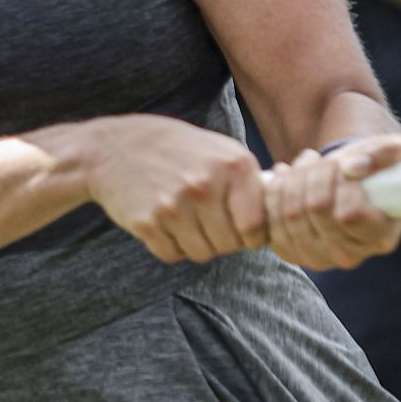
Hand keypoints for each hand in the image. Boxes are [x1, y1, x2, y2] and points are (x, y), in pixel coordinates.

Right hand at [82, 115, 268, 264]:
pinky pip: (171, 255)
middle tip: (206, 220)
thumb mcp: (221, 151)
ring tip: (184, 217)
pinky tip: (162, 220)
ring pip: (202, 254)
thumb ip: (252, 181)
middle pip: (229, 245)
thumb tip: (286, 208)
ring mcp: (175, 205)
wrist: (114, 146)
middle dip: (221, 240)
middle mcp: (206, 185)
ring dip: (195, 244)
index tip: (240, 229)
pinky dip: (169, 245)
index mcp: (234, 165)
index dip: (250, 235)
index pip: (256, 228)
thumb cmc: (177, 149)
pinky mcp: (148, 222)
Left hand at [263, 134, 400, 269]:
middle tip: (320, 158)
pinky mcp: (293, 253)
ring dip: (292, 180)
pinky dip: (273, 194)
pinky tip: (286, 177)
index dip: (338, 180)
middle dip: (313, 173)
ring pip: (290, 215)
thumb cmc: (379, 168)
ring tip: (306, 164)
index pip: (349, 212)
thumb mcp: (397, 150)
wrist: (354, 185)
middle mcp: (351, 255)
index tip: (341, 162)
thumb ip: (386, 153)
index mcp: (381, 236)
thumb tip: (353, 168)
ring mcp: (320, 258)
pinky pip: (271, 226)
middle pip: (316, 209)